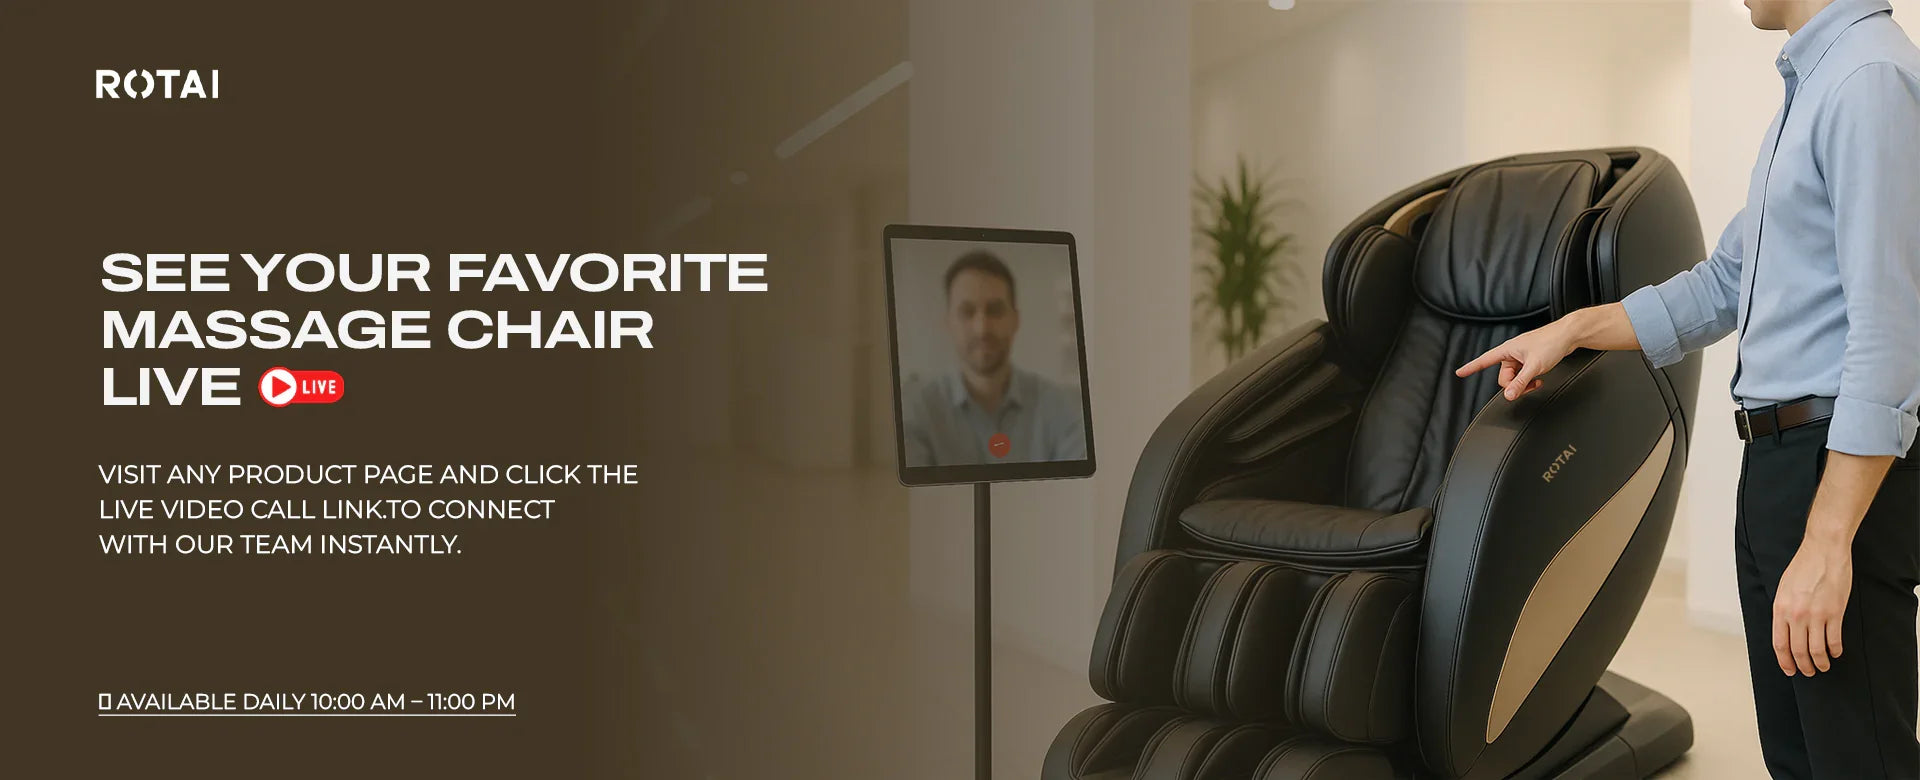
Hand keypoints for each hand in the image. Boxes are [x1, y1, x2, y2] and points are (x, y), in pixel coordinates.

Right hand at [1454, 319, 1579, 400]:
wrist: (1568, 335)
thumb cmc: (1550, 342)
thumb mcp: (1534, 366)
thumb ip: (1520, 382)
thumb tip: (1508, 395)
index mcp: (1507, 350)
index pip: (1484, 361)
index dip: (1471, 368)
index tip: (1459, 373)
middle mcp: (1511, 353)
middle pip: (1503, 377)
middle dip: (1515, 384)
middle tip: (1529, 384)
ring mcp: (1521, 357)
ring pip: (1514, 378)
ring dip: (1524, 383)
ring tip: (1537, 380)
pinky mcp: (1529, 360)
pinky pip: (1523, 375)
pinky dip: (1529, 380)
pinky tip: (1538, 378)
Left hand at [1772, 539, 1851, 675]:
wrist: (1823, 551)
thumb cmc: (1803, 567)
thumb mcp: (1783, 589)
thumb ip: (1783, 610)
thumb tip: (1785, 629)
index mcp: (1780, 609)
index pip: (1779, 644)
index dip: (1784, 661)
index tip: (1790, 669)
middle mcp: (1796, 614)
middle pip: (1797, 650)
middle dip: (1803, 665)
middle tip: (1808, 672)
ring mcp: (1816, 614)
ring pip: (1816, 649)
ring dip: (1820, 662)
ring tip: (1823, 666)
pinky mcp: (1834, 612)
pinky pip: (1834, 639)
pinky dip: (1835, 649)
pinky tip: (1836, 652)